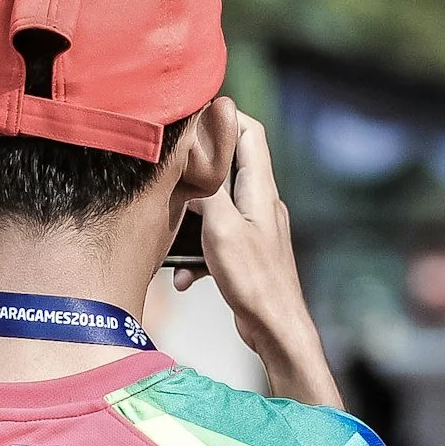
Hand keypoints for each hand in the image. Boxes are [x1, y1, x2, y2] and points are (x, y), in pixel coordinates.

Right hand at [173, 110, 342, 409]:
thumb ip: (208, 187)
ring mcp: (255, 230)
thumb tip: (195, 150)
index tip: (192, 115)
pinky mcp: (246, 255)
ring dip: (191, 216)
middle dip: (197, 165)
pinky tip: (182, 276)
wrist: (276, 330)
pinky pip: (215, 240)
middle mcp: (261, 204)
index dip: (224, 116)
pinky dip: (196, 252)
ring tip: (168, 225)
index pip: (250, 133)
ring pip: (217, 206)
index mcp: (260, 190)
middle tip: (168, 167)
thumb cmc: (254, 281)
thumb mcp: (222, 228)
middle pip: (231, 166)